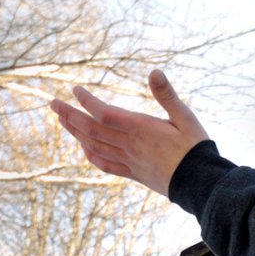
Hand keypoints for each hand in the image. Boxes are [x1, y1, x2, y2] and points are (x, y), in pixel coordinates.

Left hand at [50, 70, 208, 196]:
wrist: (201, 183)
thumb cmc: (196, 149)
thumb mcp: (185, 117)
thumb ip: (167, 96)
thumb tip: (154, 72)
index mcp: (140, 129)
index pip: (103, 113)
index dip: (86, 101)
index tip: (75, 89)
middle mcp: (130, 146)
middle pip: (91, 130)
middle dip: (69, 115)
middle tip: (52, 103)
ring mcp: (130, 161)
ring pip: (94, 146)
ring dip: (75, 132)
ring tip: (62, 120)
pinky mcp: (134, 174)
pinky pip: (106, 164)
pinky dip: (91, 155)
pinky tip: (84, 147)